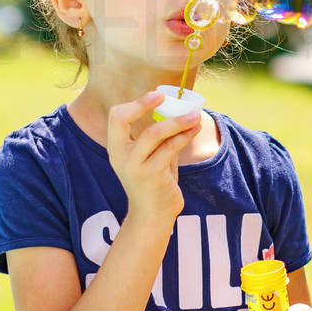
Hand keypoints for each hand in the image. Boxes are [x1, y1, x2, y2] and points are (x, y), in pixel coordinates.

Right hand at [107, 90, 201, 219]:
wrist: (152, 216)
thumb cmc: (154, 182)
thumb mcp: (150, 156)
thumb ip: (157, 137)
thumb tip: (177, 110)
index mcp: (117, 148)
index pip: (116, 117)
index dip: (135, 103)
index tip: (157, 94)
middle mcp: (120, 155)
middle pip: (121, 119)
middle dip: (141, 103)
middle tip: (162, 95)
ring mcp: (134, 165)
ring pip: (153, 132)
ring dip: (177, 121)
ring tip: (195, 115)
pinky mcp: (151, 175)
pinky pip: (170, 147)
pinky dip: (184, 136)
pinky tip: (195, 130)